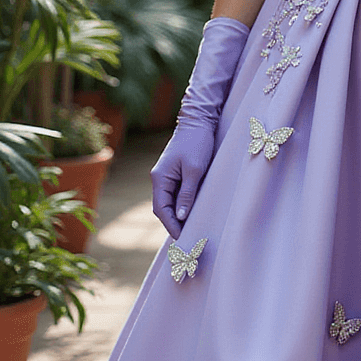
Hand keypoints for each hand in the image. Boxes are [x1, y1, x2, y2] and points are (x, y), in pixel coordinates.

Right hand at [151, 17, 248, 238]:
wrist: (200, 120)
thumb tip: (180, 216)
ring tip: (191, 230)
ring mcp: (167, 176)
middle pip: (163, 208)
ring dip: (178, 216)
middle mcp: (160, 179)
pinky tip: (193, 214)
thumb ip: (187, 194)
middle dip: (173, 224)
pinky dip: (182, 206)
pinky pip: (176, 195)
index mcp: (160, 178)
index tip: (182, 239)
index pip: (161, 209)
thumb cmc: (198, 143)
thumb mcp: (195, 170)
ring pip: (169, 202)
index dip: (171, 226)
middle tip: (188, 240)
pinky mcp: (176, 173)